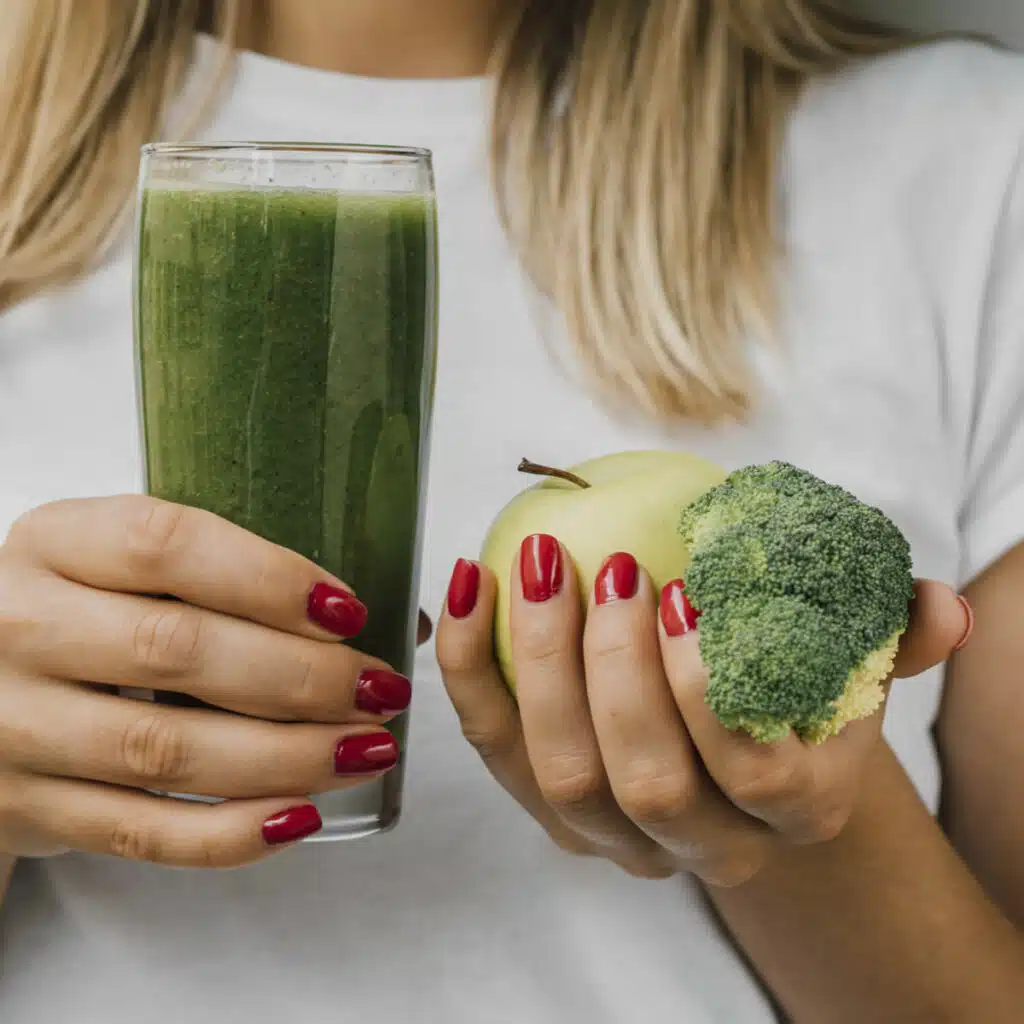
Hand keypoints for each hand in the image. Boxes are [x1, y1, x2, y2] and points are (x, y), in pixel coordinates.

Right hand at [0, 496, 413, 867]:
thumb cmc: (83, 615)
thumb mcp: (125, 570)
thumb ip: (241, 581)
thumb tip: (404, 622)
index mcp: (54, 542)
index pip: (166, 545)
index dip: (268, 578)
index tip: (348, 611)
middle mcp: (20, 626)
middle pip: (176, 649)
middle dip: (301, 676)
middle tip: (379, 689)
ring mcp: (14, 725)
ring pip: (165, 749)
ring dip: (286, 756)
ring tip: (367, 748)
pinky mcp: (26, 809)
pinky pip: (140, 833)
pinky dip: (230, 833)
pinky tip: (300, 816)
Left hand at [437, 537, 970, 883]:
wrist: (741, 756)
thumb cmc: (790, 696)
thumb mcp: (847, 661)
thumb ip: (890, 637)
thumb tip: (939, 608)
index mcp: (791, 809)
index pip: (750, 773)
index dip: (707, 688)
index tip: (683, 591)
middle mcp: (703, 846)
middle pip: (642, 781)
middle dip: (614, 669)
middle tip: (615, 571)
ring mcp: (614, 839)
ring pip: (557, 773)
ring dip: (537, 661)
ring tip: (541, 563)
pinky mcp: (546, 810)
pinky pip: (492, 746)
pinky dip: (469, 665)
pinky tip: (469, 584)